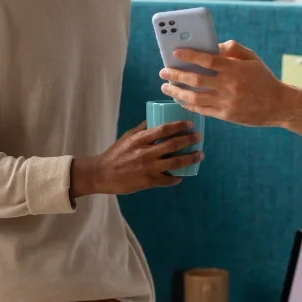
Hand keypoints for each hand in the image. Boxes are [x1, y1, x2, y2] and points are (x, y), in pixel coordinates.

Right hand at [70, 121, 202, 196]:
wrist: (102, 174)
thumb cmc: (115, 153)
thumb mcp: (127, 137)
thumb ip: (142, 129)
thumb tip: (155, 119)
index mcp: (140, 139)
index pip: (164, 129)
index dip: (179, 126)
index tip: (190, 124)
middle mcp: (146, 152)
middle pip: (173, 145)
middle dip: (189, 140)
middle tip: (199, 137)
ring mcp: (148, 168)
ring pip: (175, 163)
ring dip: (190, 159)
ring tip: (199, 155)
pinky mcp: (148, 181)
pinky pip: (167, 180)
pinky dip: (176, 178)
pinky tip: (181, 175)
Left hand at [159, 40, 285, 126]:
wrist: (279, 105)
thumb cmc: (264, 79)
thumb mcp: (252, 59)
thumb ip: (233, 49)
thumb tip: (213, 46)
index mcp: (235, 69)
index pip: (207, 60)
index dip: (189, 55)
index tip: (175, 53)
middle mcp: (229, 86)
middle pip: (195, 79)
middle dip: (176, 74)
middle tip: (163, 71)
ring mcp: (226, 102)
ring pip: (194, 97)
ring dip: (177, 91)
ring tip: (166, 87)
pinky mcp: (225, 115)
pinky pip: (202, 110)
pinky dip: (188, 104)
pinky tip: (180, 100)